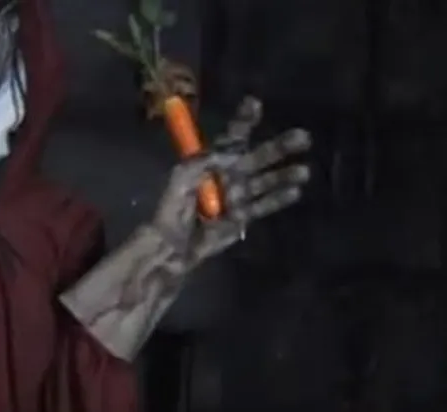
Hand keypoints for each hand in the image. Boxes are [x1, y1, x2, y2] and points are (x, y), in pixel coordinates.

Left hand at [152, 96, 311, 266]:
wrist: (171, 244)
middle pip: (256, 157)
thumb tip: (230, 152)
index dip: (244, 121)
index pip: (232, 138)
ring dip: (283, 174)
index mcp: (210, 162)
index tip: (255, 103)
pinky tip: (295, 191)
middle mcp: (228, 175)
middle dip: (279, 147)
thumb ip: (202, 162)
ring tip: (303, 170)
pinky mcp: (242, 217)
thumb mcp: (181, 179)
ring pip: (264, 181)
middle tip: (302, 136)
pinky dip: (278, 199)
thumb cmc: (171, 209)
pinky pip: (262, 206)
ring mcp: (237, 196)